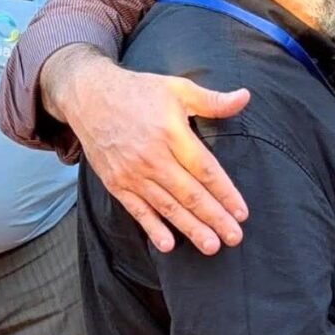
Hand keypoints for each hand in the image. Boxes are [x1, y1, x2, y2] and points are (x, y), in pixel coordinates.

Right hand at [44, 47, 250, 252]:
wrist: (89, 96)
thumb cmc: (139, 92)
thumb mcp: (178, 88)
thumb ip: (213, 100)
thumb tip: (245, 96)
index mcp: (172, 134)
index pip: (205, 170)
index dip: (225, 193)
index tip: (242, 212)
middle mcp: (152, 157)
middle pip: (189, 194)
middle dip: (214, 218)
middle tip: (234, 237)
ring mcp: (132, 173)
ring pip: (167, 206)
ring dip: (190, 228)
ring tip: (211, 246)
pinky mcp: (116, 183)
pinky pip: (137, 210)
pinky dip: (152, 228)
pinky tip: (168, 244)